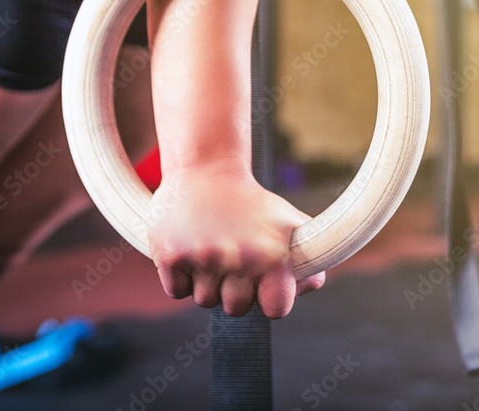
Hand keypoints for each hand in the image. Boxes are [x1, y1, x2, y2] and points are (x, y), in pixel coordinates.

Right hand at [145, 159, 324, 317]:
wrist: (206, 169)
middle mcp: (239, 258)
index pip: (277, 308)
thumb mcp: (289, 222)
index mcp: (273, 255)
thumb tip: (306, 288)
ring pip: (205, 300)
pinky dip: (182, 277)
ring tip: (213, 248)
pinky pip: (177, 291)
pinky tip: (191, 248)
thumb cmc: (252, 203)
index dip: (271, 299)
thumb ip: (308, 259)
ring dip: (208, 282)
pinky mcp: (170, 255)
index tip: (265, 284)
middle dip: (235, 290)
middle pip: (236, 308)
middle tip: (234, 258)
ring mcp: (203, 257)